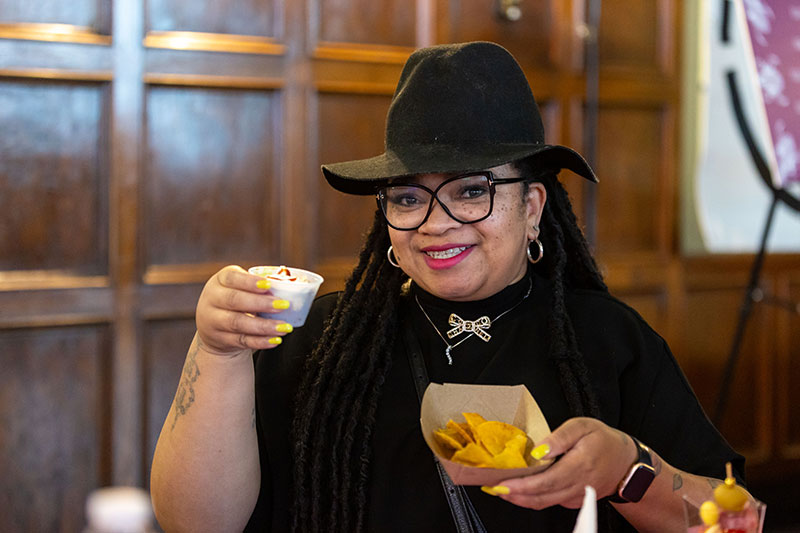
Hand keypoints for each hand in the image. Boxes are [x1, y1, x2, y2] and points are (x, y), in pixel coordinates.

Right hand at [195, 265, 293, 355]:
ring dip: (264, 326)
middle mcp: (213, 299)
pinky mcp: (221, 339)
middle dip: (261, 303)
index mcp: (220, 281)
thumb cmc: (235, 301)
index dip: (250, 282)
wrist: (214, 327)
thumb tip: (289, 284)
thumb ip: (260, 286)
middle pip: (234, 300)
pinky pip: (242, 341)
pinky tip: (275, 340)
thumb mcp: (240, 288)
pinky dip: (260, 341)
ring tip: (284, 327)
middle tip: (283, 305)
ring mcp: (214, 321)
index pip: (232, 278)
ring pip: (238, 323)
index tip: (269, 285)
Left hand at [486, 417, 635, 508]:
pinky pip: (552, 502)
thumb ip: (559, 437)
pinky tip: (521, 490)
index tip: (504, 484)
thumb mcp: (582, 426)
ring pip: (545, 502)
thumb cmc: (603, 440)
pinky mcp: (575, 500)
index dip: (524, 486)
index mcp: (580, 465)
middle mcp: (579, 485)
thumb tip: (539, 450)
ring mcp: (578, 496)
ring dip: (521, 499)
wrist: (625, 461)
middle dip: (516, 495)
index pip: (548, 480)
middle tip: (494, 488)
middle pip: (543, 496)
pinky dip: (534, 498)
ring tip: (502, 490)